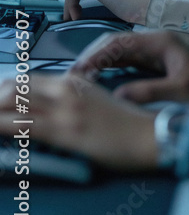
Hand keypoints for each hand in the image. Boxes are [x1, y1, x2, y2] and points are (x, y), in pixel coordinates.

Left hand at [0, 74, 157, 170]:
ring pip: (14, 104)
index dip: (5, 90)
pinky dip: (3, 125)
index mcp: (73, 81)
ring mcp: (64, 110)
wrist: (147, 134)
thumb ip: (71, 96)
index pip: (27, 80)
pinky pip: (24, 126)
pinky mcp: (65, 132)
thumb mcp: (95, 99)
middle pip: (15, 88)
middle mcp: (65, 90)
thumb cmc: (125, 122)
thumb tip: (48, 104)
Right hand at [70, 28, 188, 104]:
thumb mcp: (180, 91)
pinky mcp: (152, 63)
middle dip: (93, 56)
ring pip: (117, 52)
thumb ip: (150, 91)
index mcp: (160, 41)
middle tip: (73, 76)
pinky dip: (107, 68)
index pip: (120, 42)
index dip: (97, 54)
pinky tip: (95, 79)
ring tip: (79, 79)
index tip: (80, 70)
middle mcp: (154, 41)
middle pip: (115, 43)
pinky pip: (124, 61)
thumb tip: (117, 96)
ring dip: (98, 62)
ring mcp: (153, 51)